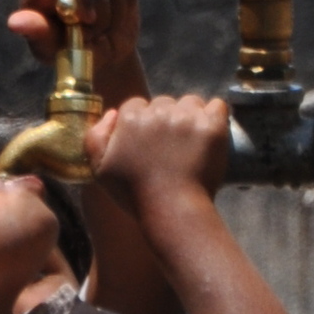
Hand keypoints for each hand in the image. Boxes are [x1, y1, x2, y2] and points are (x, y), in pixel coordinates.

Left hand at [9, 0, 146, 107]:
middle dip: (98, 16)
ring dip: (113, 17)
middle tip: (94, 37)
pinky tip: (115, 19)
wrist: (97, 51)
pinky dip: (126, 10)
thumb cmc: (65, 51)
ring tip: (103, 32)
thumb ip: (36, 33)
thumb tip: (14, 23)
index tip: (87, 21)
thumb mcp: (49, 48)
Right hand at [87, 89, 230, 206]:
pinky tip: (208, 135)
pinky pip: (218, 106)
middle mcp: (159, 111)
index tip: (149, 143)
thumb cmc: (135, 194)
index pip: (136, 106)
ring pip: (191, 103)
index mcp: (130, 117)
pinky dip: (215, 117)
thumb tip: (113, 114)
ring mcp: (187, 117)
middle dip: (166, 119)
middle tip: (170, 148)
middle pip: (164, 103)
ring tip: (190, 143)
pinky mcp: (212, 126)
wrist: (172, 211)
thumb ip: (95, 137)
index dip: (142, 123)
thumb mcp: (99, 170)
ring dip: (190, 116)